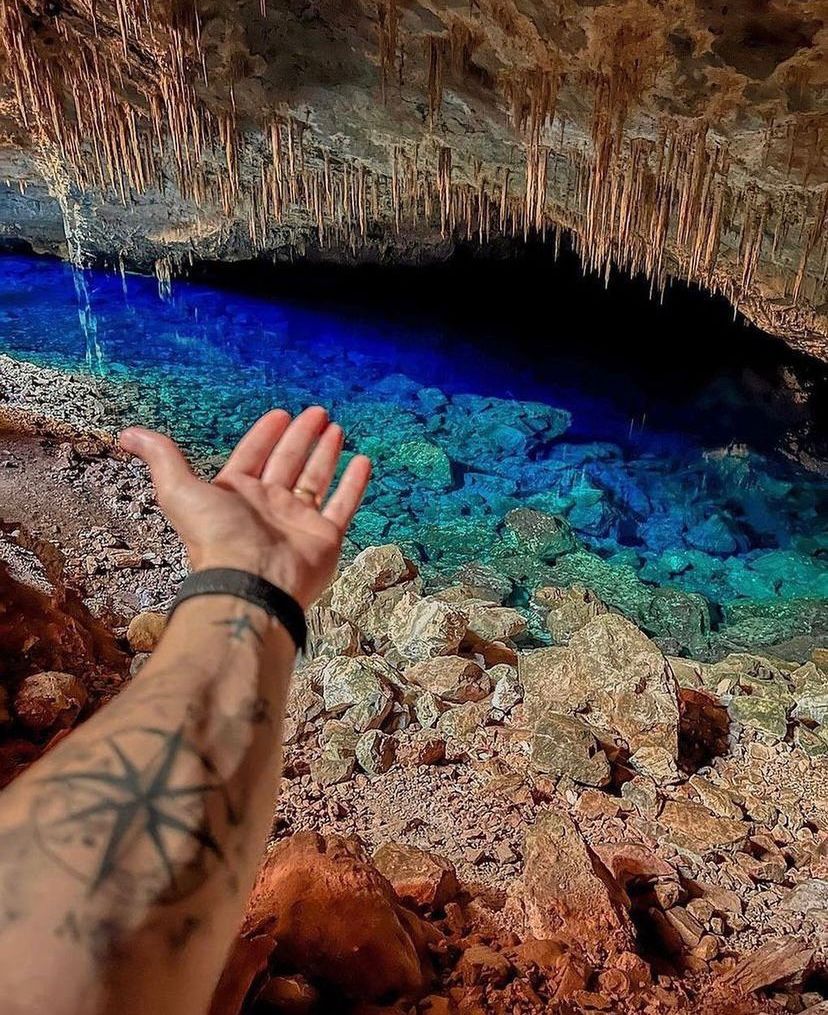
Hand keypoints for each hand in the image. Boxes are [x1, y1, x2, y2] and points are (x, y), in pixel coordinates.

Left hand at [119, 406, 370, 608]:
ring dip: (325, 454)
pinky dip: (353, 484)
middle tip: (317, 413)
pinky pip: (343, 505)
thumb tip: (127, 434)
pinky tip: (362, 461)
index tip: (281, 414)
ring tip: (336, 428)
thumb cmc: (215, 536)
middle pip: (288, 462)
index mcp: (237, 494)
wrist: (250, 581)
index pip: (254, 455)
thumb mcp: (179, 489)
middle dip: (301, 437)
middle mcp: (269, 506)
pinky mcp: (325, 536)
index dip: (266, 435)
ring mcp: (298, 521)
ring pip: (315, 479)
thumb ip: (161, 457)